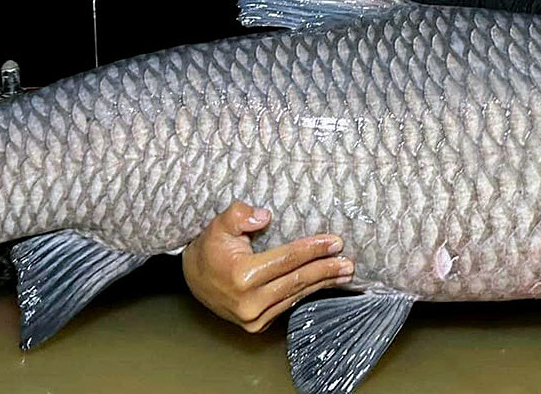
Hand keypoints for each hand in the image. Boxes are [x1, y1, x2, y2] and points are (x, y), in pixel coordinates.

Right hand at [182, 201, 354, 332]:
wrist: (192, 280)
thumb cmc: (209, 248)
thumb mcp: (219, 224)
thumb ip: (239, 215)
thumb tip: (265, 216)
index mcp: (243, 275)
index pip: (287, 259)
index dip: (313, 250)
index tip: (335, 242)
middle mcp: (250, 301)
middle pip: (297, 280)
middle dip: (325, 270)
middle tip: (348, 262)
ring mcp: (253, 318)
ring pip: (295, 295)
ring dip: (321, 284)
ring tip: (343, 274)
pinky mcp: (256, 325)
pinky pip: (287, 305)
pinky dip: (305, 293)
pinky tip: (321, 284)